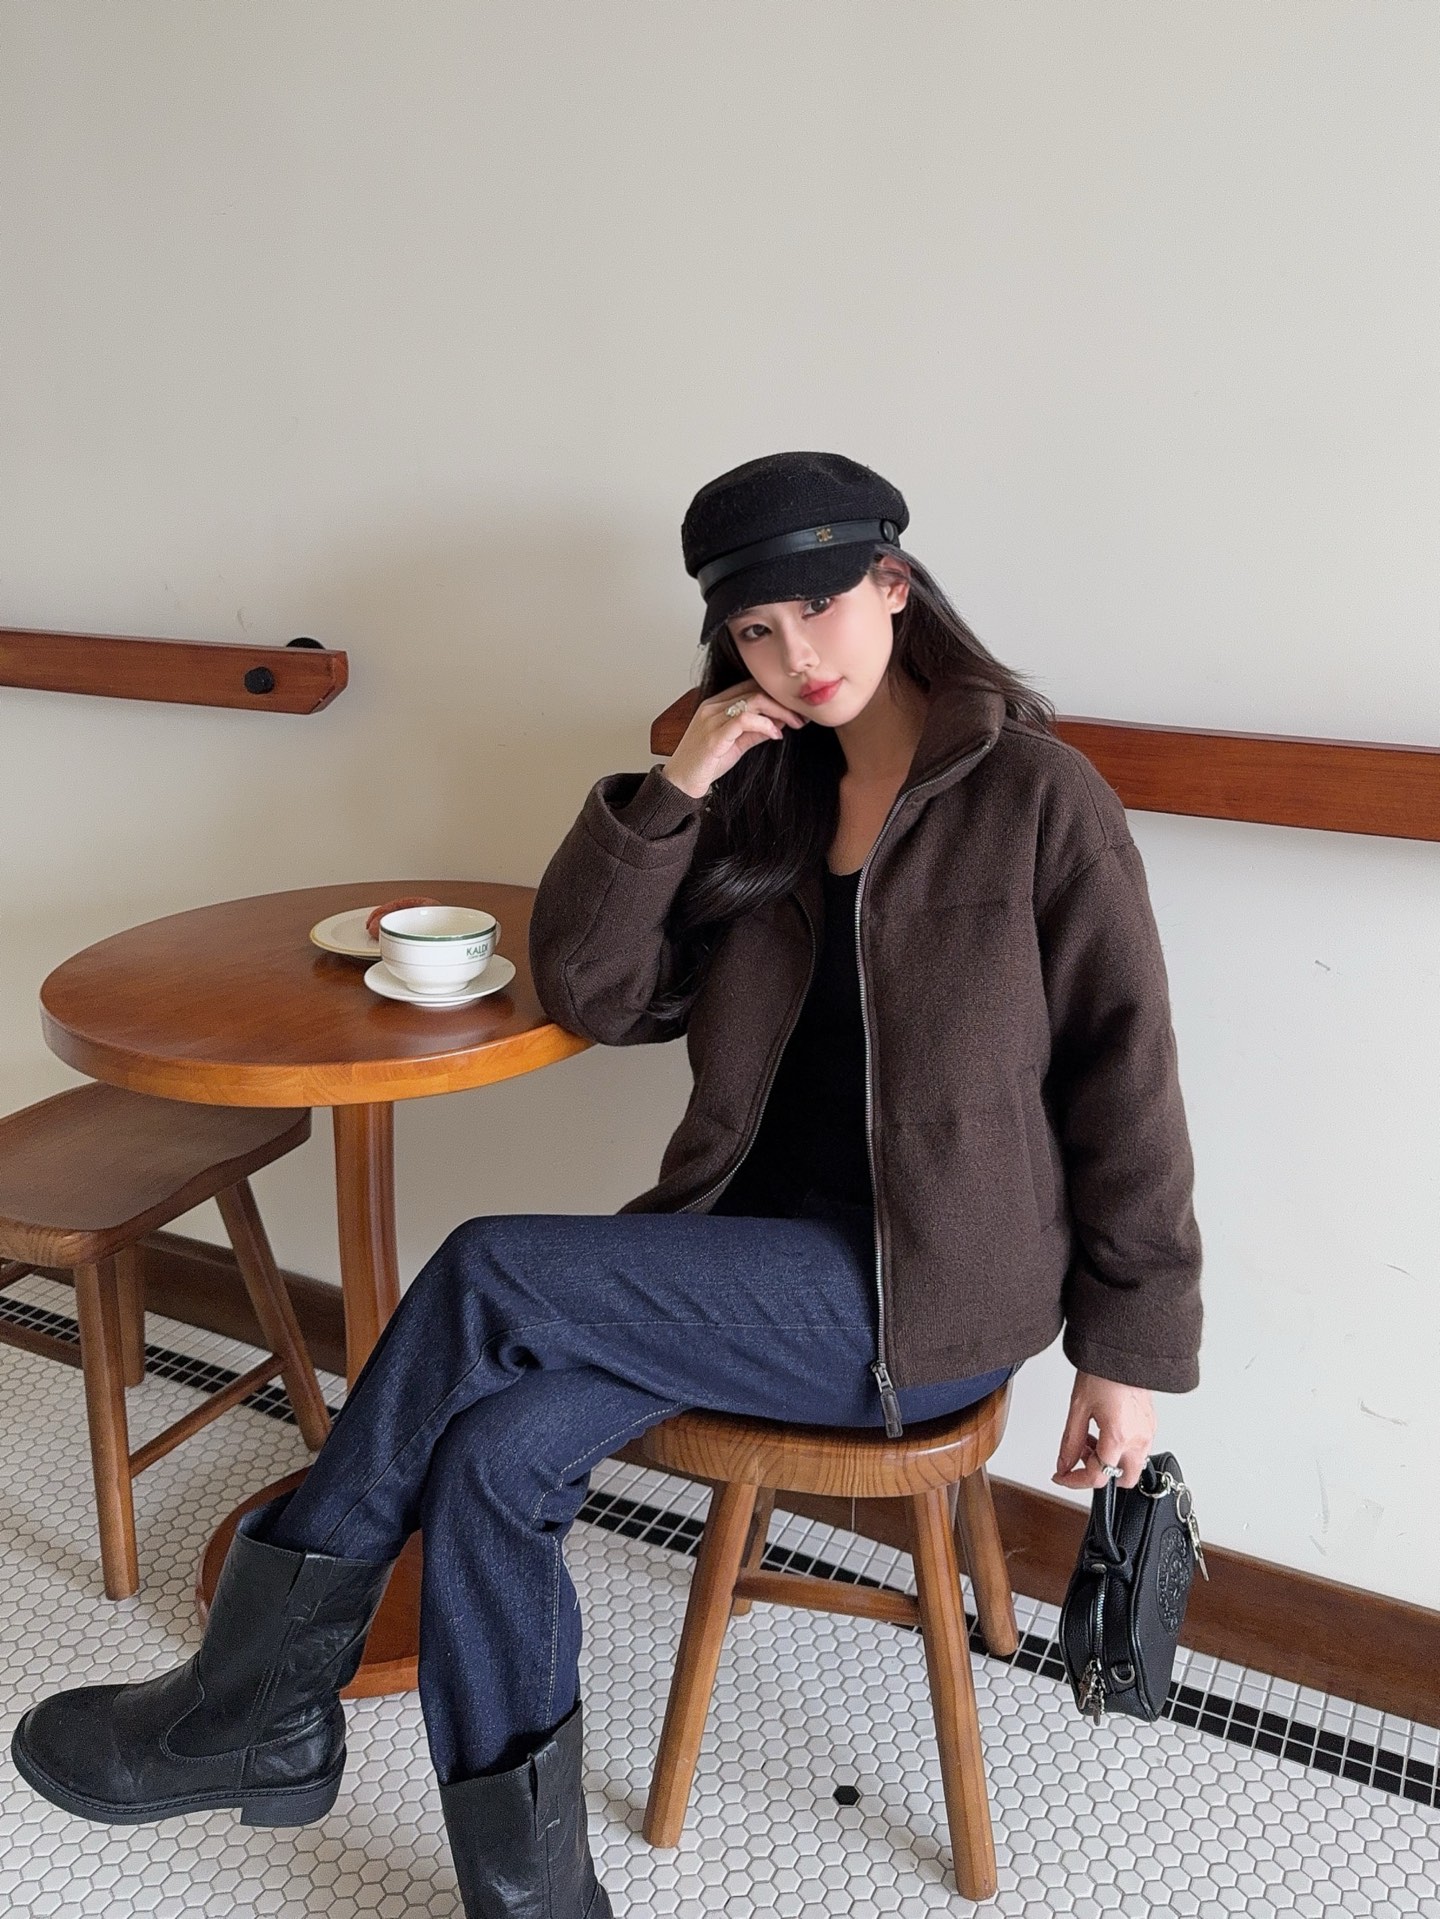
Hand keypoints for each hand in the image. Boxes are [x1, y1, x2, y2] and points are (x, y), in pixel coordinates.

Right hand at [661, 679, 807, 799]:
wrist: (681, 783)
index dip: (775, 695)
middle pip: (755, 690)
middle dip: (783, 703)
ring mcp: (712, 719)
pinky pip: (745, 720)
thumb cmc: (704, 764)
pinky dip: (765, 725)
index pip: (750, 686)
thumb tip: (779, 724)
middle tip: (801, 718)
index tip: (794, 710)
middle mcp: (713, 707)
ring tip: (793, 724)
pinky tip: (775, 735)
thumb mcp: (735, 745)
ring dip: (779, 712)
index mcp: (716, 704)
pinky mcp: (714, 736)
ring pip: (753, 701)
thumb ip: (754, 732)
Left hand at [1052, 1371, 1154, 1491]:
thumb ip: (1069, 1442)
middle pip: (1123, 1481)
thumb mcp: (1078, 1408)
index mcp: (1118, 1436)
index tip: (1062, 1476)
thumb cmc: (1103, 1372)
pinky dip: (1119, 1448)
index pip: (1098, 1477)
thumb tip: (1063, 1464)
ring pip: (1131, 1466)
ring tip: (1091, 1436)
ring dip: (1109, 1460)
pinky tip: (1105, 1430)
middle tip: (1083, 1456)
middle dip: (1101, 1475)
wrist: (1123, 1352)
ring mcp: (1148, 1433)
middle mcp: (1139, 1439)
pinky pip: (1137, 1449)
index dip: (1074, 1481)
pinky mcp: (1151, 1426)